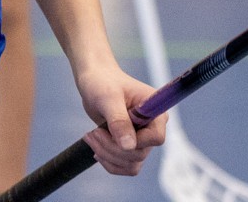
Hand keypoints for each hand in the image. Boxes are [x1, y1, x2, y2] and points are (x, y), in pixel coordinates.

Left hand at [75, 62, 167, 176]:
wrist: (93, 81)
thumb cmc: (102, 82)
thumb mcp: (108, 98)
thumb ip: (119, 121)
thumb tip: (129, 146)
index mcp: (155, 111)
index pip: (156, 138)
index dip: (135, 141)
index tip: (111, 130)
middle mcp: (152, 127)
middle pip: (139, 154)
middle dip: (112, 147)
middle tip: (93, 133)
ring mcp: (141, 139)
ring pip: (132, 164)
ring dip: (108, 155)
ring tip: (91, 137)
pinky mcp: (130, 146)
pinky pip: (125, 167)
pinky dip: (108, 161)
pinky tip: (95, 147)